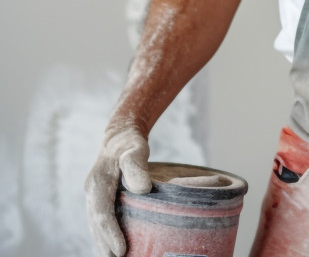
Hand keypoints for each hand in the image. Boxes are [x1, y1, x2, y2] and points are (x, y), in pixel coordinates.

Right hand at [84, 125, 152, 256]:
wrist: (119, 136)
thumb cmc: (130, 143)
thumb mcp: (136, 148)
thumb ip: (137, 166)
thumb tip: (143, 189)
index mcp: (98, 181)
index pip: (103, 213)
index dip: (111, 233)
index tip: (121, 251)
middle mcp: (91, 191)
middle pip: (96, 223)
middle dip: (105, 244)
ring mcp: (93, 195)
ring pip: (96, 223)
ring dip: (103, 242)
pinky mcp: (99, 198)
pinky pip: (100, 219)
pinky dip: (104, 233)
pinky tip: (113, 244)